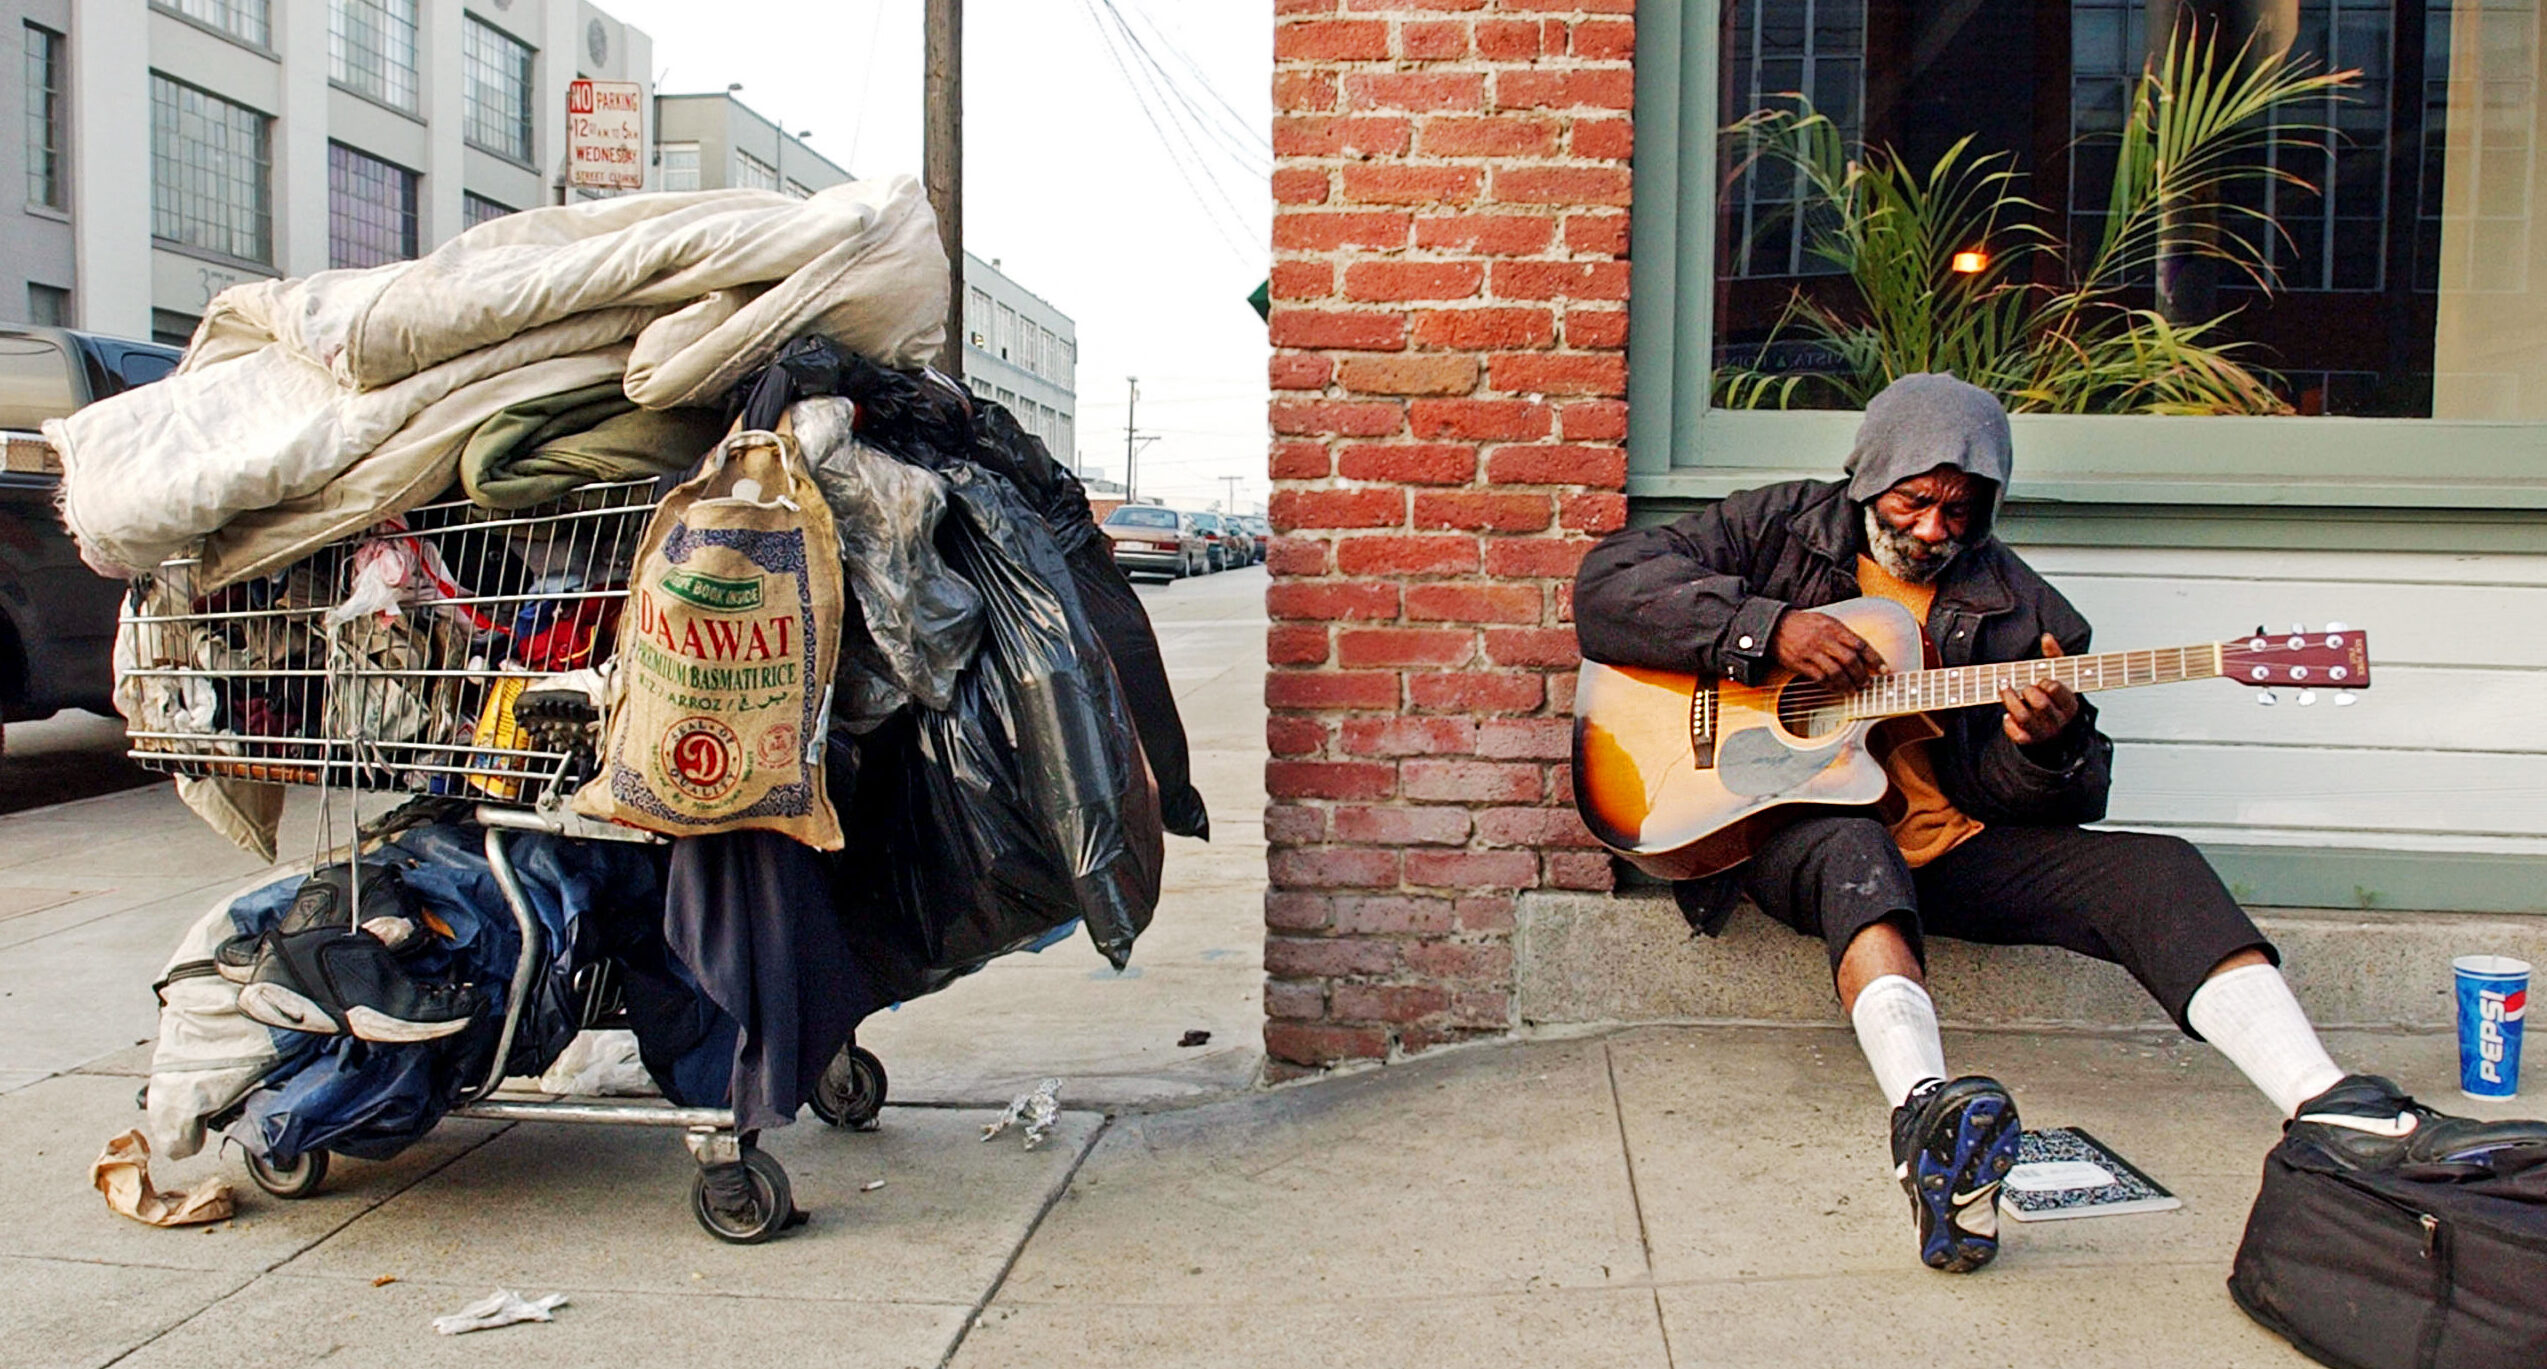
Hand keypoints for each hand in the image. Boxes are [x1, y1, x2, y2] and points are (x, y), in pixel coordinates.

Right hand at [1770, 610, 1888, 690]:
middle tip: (1867, 684)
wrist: (1776, 626)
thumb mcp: (1826, 621)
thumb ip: (1843, 634)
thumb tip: (1863, 651)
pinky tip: (1837, 689)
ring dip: (1848, 684)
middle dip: (1862, 675)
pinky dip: (1831, 685)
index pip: (1860, 644)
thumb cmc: (1805, 624)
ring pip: (1836, 671)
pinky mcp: (1800, 663)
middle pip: (1850, 660)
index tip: (1884, 670)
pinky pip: (1819, 678)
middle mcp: (1824, 639)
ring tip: (1853, 690)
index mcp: (1834, 627)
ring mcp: (1811, 652)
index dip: (1875, 659)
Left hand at [2000, 633, 2081, 746]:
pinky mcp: (2028, 740)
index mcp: (2070, 704)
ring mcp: (2043, 732)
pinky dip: (2008, 722)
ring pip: (2024, 717)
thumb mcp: (2059, 676)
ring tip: (2004, 687)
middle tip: (2023, 685)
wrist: (2052, 728)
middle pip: (2040, 704)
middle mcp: (2058, 720)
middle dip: (2028, 691)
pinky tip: (2006, 713)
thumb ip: (2054, 657)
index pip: (2057, 690)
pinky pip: (2016, 734)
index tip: (2041, 680)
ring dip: (2010, 700)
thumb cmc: (2053, 697)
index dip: (2047, 683)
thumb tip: (2047, 637)